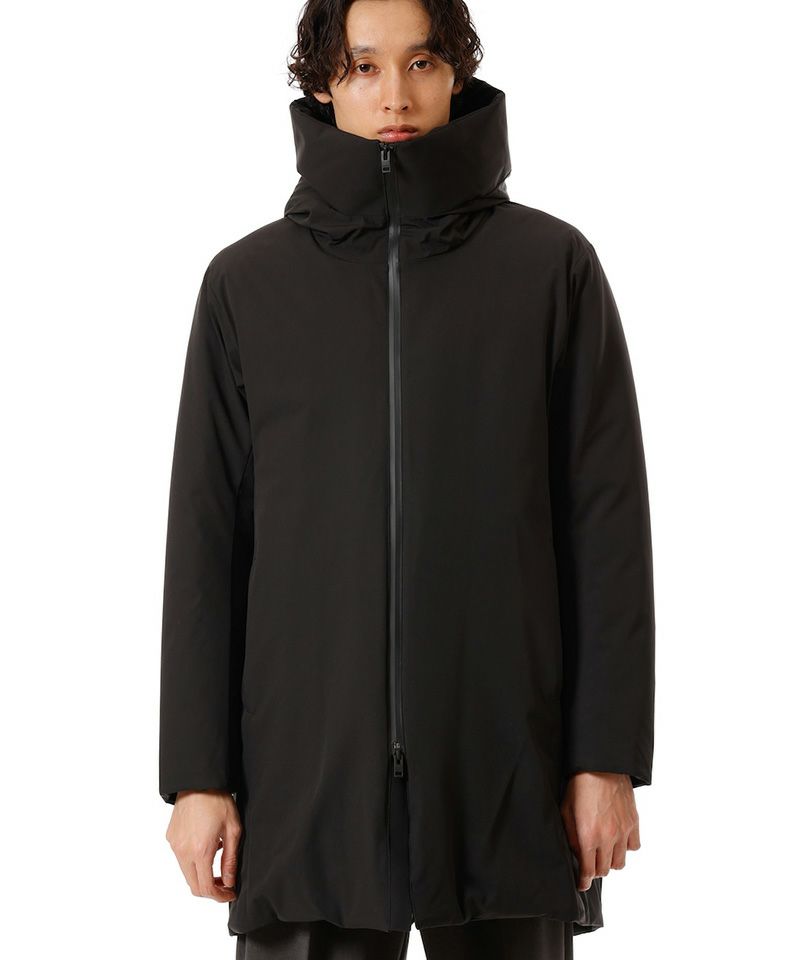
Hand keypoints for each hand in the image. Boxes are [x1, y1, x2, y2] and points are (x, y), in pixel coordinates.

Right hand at [165, 789, 240, 901]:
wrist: (198, 781)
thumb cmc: (218, 801)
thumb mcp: (233, 829)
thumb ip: (230, 859)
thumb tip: (229, 882)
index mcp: (200, 851)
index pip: (206, 888)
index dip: (219, 896)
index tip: (230, 893)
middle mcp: (183, 852)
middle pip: (194, 886)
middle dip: (210, 890)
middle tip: (225, 883)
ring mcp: (174, 845)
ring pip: (186, 873)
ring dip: (202, 875)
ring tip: (218, 861)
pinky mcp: (171, 838)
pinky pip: (181, 859)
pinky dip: (193, 862)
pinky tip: (206, 847)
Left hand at [560, 772, 640, 891]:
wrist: (602, 766)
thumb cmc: (579, 786)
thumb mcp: (566, 810)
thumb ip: (571, 836)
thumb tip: (576, 854)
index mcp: (587, 836)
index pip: (588, 871)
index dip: (583, 881)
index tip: (581, 884)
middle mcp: (607, 838)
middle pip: (604, 870)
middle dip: (595, 870)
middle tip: (590, 861)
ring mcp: (623, 832)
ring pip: (620, 863)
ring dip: (611, 861)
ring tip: (604, 851)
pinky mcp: (634, 823)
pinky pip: (634, 848)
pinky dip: (626, 848)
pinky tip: (618, 839)